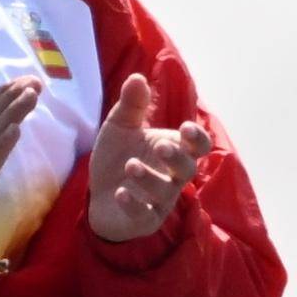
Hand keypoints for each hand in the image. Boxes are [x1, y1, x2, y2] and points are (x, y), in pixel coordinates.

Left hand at [85, 76, 211, 242]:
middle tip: (160, 146)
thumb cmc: (117, 158)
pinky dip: (134, 204)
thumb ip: (131, 105)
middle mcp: (172, 177)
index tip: (185, 128)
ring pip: (167, 192)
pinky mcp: (144, 219)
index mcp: (174, 152)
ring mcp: (160, 200)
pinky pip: (145, 215)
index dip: (198, 139)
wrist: (97, 193)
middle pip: (188, 169)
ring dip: (150, 178)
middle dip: (177, 158)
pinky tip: (120, 193)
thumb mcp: (120, 128)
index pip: (199, 147)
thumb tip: (137, 77)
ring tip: (130, 165)